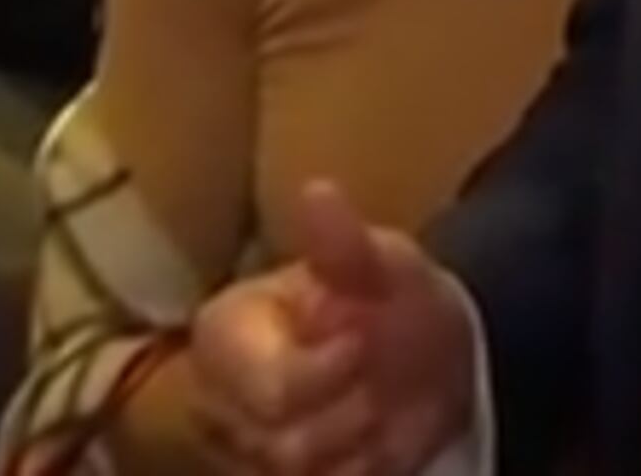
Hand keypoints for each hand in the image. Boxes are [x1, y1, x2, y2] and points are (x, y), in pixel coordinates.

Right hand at [183, 182, 475, 474]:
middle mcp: (217, 402)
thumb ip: (345, 246)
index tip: (364, 340)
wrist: (423, 359)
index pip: (270, 388)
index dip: (330, 372)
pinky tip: (377, 439)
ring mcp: (242, 455)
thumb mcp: (385, 265)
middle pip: (286, 446)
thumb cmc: (391, 300)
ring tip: (379, 399)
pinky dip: (366, 470)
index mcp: (224, 334)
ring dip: (366, 444)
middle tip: (380, 373)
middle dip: (355, 411)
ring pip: (309, 475)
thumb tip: (317, 193)